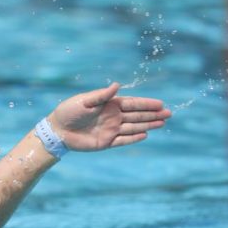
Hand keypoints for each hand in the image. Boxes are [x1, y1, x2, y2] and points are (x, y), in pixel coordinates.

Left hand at [46, 82, 169, 151]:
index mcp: (109, 105)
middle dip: (153, 114)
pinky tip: (146, 135)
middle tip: (169, 113)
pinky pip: (123, 140)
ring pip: (133, 128)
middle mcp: (113, 117)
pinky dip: (134, 138)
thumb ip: (102, 96)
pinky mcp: (106, 142)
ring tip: (162, 123)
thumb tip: (117, 86)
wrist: (57, 130)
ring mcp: (111, 130)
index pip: (133, 104)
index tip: (160, 104)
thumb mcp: (85, 101)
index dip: (147, 104)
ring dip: (148, 125)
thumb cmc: (69, 111)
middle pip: (137, 116)